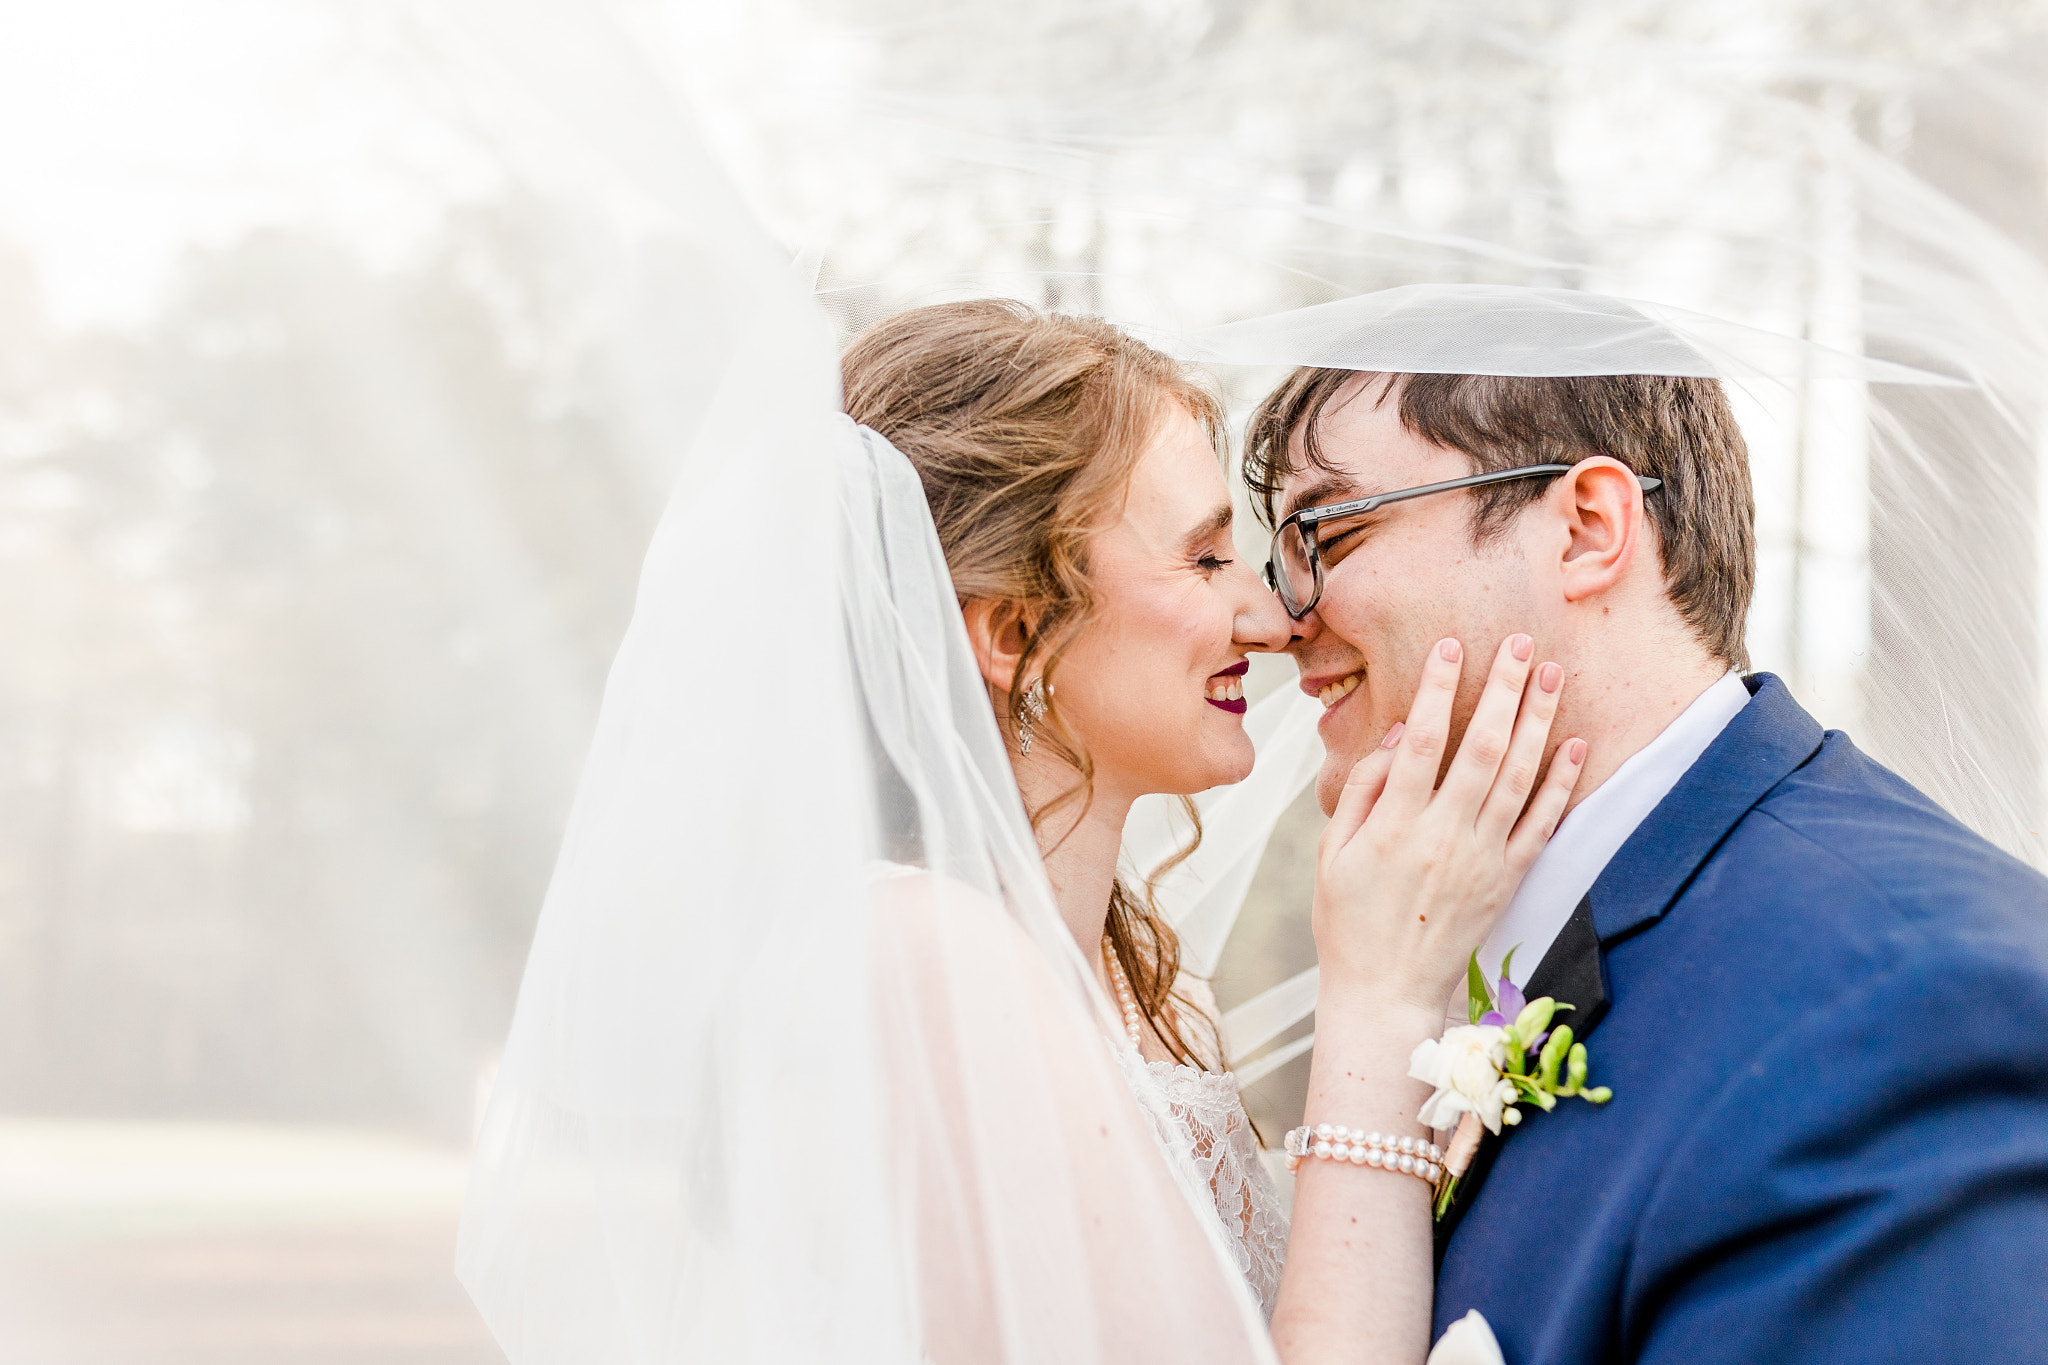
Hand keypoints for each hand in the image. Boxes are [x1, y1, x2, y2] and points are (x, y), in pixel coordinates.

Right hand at [1312, 634, 1585, 1019]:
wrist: (1385, 993)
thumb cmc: (1349, 921)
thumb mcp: (1331, 854)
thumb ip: (1363, 789)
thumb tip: (1400, 735)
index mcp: (1394, 826)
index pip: (1422, 741)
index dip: (1438, 689)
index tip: (1451, 646)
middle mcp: (1444, 837)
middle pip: (1482, 748)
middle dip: (1502, 689)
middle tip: (1518, 642)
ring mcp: (1482, 859)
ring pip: (1518, 777)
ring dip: (1537, 722)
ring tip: (1550, 674)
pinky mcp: (1507, 881)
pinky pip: (1542, 824)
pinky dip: (1561, 783)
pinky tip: (1574, 744)